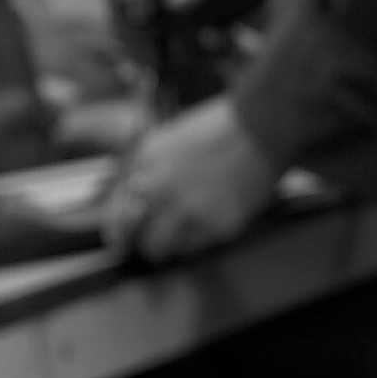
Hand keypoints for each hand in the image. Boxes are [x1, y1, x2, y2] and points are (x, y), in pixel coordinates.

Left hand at [103, 98, 283, 262]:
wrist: (261, 127)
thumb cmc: (217, 131)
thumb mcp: (168, 140)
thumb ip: (143, 171)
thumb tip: (126, 204)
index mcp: (146, 161)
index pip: (115, 212)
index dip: (118, 229)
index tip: (123, 236)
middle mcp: (162, 187)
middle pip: (136, 239)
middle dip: (144, 239)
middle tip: (157, 234)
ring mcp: (189, 210)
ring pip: (163, 250)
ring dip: (171, 243)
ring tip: (187, 225)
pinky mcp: (216, 226)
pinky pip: (195, 249)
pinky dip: (198, 240)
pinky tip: (210, 217)